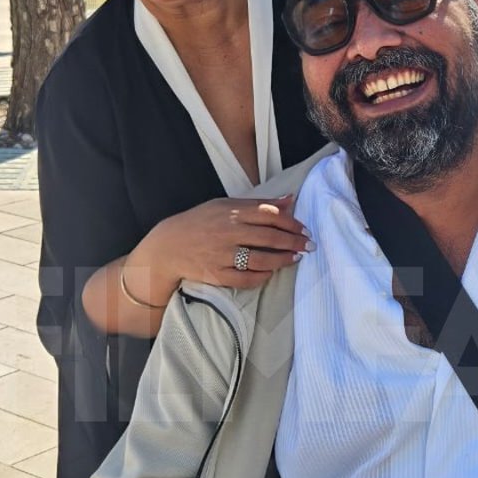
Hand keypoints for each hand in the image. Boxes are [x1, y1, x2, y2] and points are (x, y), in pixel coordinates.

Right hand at [145, 194, 312, 291]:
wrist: (168, 246)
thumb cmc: (200, 222)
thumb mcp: (225, 205)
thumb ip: (258, 204)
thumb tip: (289, 199)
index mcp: (232, 212)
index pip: (270, 215)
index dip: (291, 222)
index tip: (304, 228)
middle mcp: (229, 232)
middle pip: (270, 237)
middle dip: (294, 241)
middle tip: (309, 245)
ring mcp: (222, 254)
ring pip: (261, 258)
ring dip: (283, 259)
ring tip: (295, 258)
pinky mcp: (217, 274)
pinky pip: (245, 278)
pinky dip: (262, 276)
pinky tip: (271, 272)